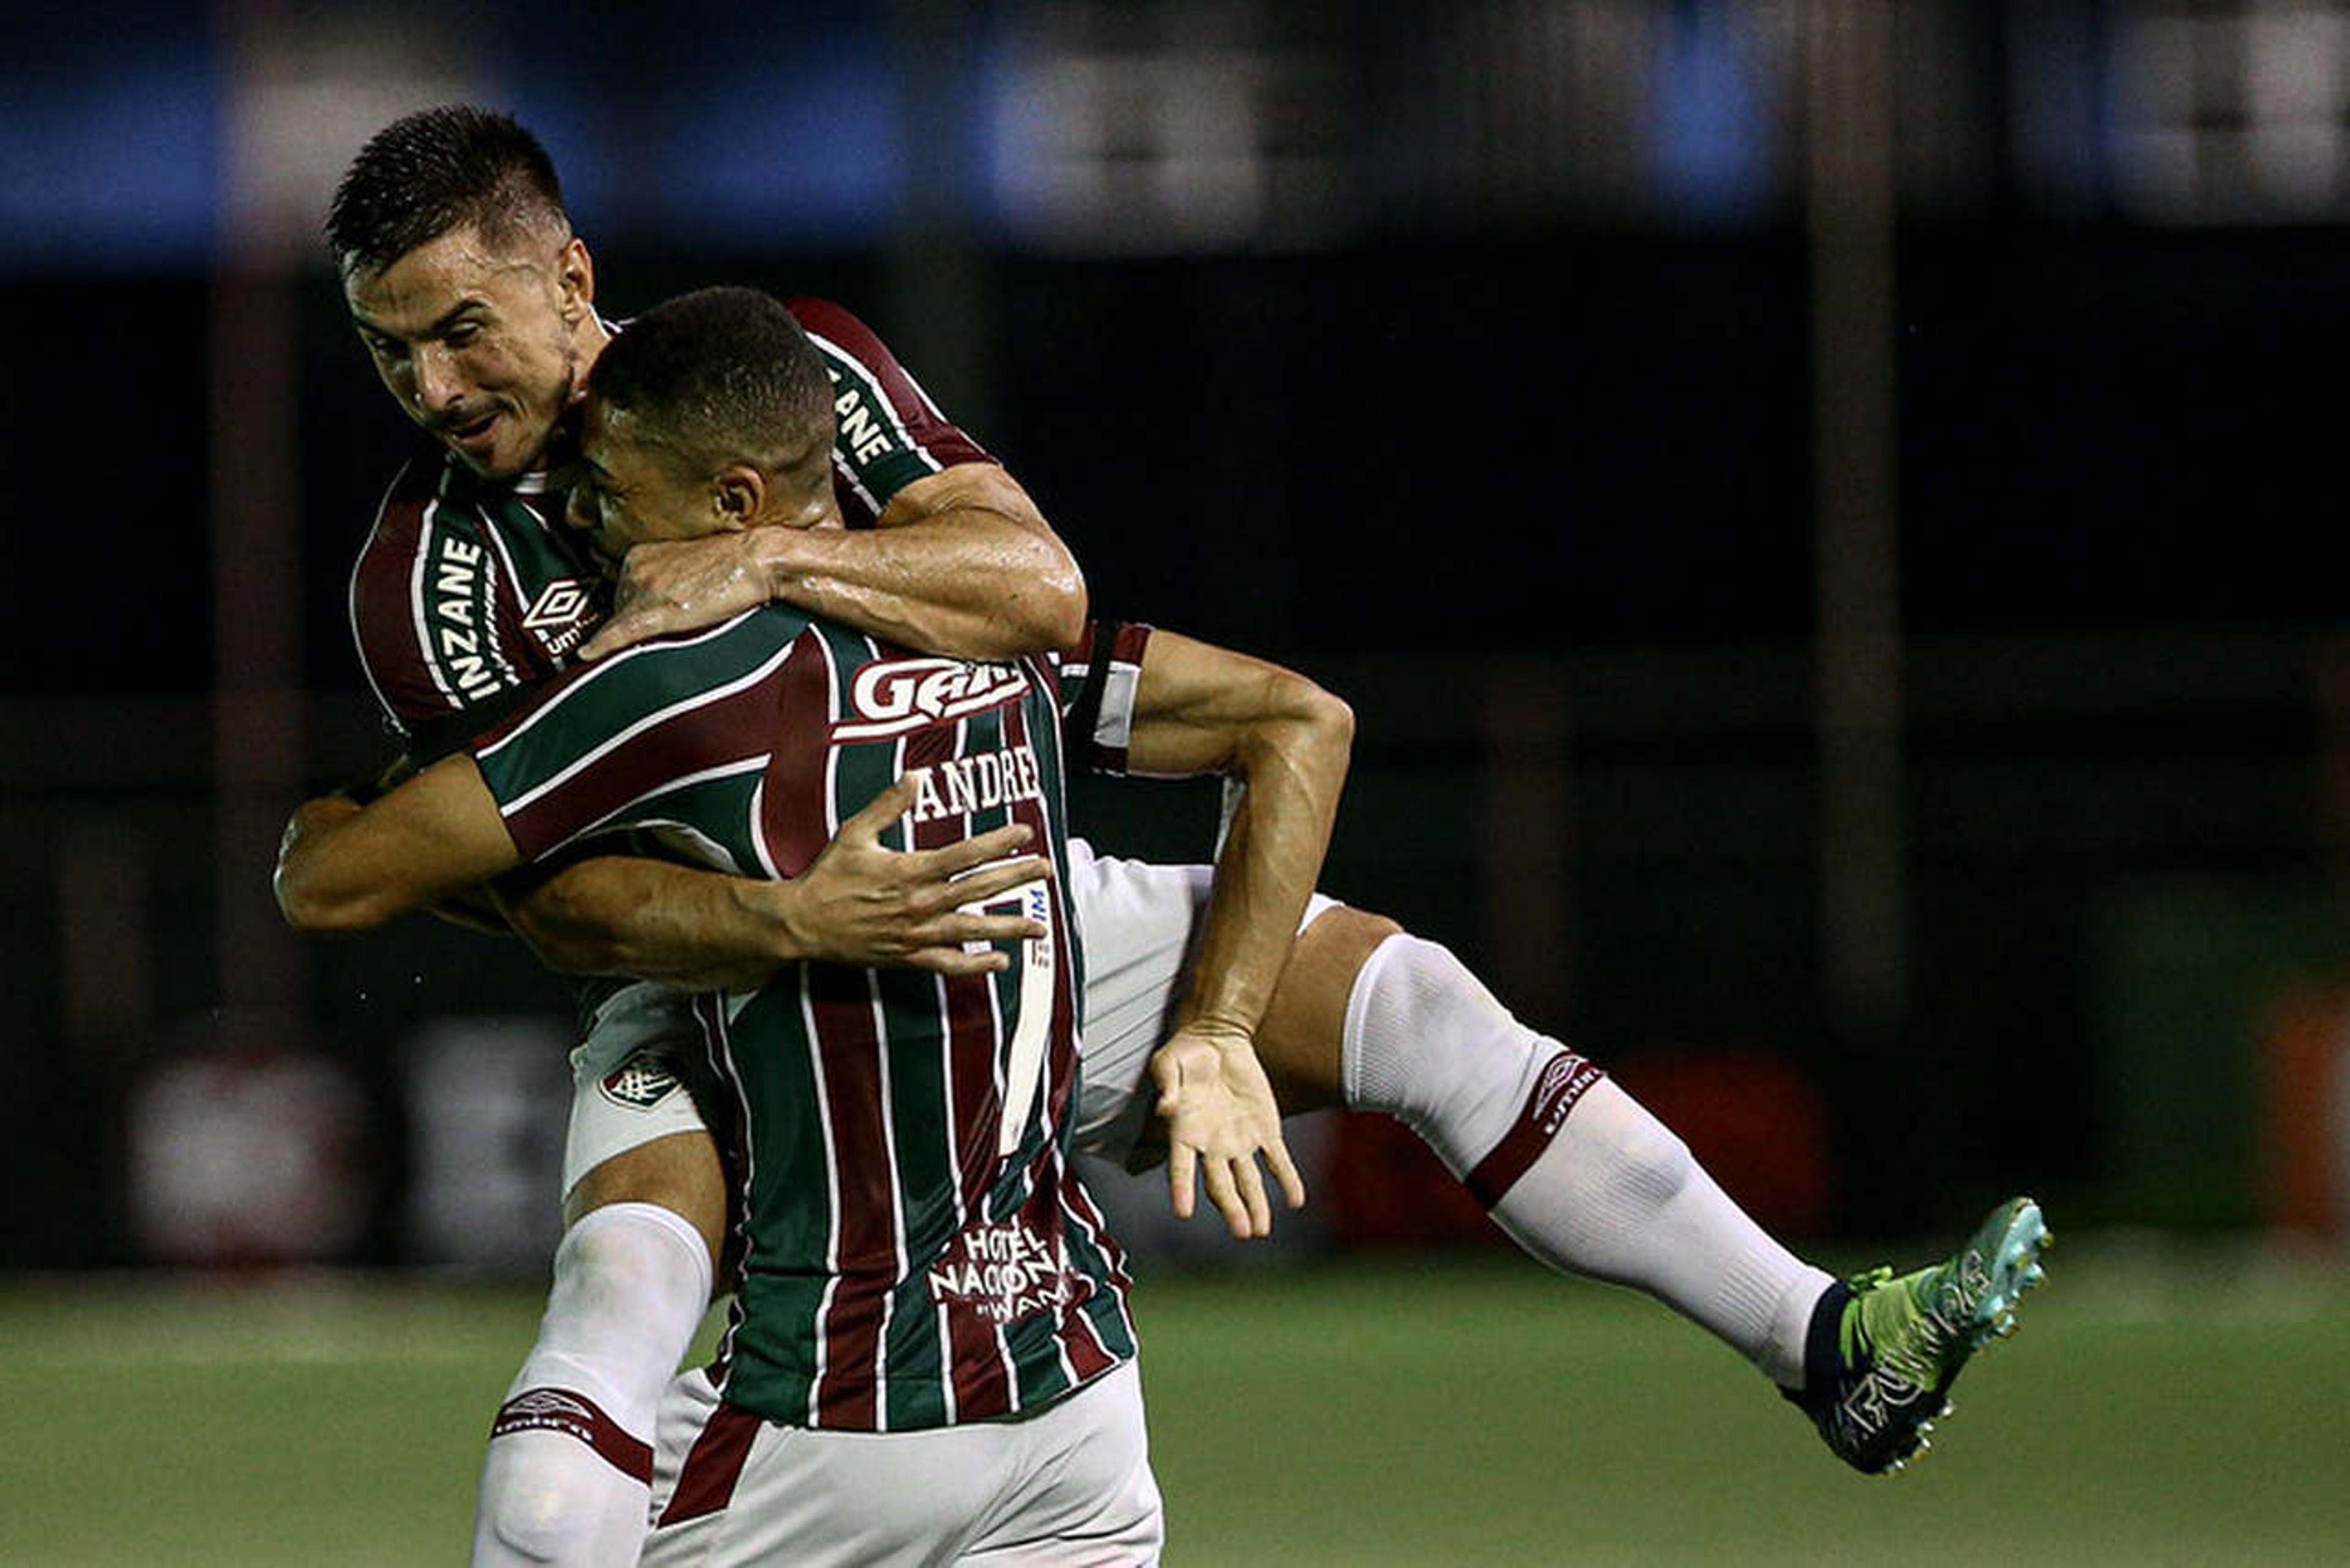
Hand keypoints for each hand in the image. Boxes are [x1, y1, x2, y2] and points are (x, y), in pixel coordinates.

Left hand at [580, 534, 767, 660]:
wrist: (757, 560)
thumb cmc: (732, 565)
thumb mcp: (687, 565)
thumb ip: (663, 580)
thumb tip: (657, 604)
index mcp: (640, 555)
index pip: (620, 593)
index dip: (633, 611)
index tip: (645, 620)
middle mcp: (635, 569)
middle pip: (619, 610)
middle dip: (636, 623)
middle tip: (671, 627)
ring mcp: (644, 590)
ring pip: (622, 624)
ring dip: (637, 636)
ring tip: (674, 634)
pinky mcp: (657, 611)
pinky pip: (621, 632)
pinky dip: (603, 644)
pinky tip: (588, 654)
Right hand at [779, 773, 1050, 975]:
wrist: (803, 922)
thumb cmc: (828, 876)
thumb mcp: (855, 832)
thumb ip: (889, 805)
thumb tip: (916, 777)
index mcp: (910, 871)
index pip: (965, 855)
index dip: (998, 843)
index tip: (1024, 833)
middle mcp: (920, 903)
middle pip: (979, 889)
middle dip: (1016, 878)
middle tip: (1045, 869)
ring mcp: (917, 933)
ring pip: (973, 930)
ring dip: (1009, 927)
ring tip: (1039, 924)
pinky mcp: (908, 956)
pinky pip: (949, 964)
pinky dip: (976, 966)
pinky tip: (1001, 962)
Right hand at [1147, 1022, 1305, 1239]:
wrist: (1218, 1039)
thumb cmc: (1186, 1054)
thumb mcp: (1168, 1063)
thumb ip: (1166, 1085)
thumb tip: (1165, 1107)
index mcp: (1184, 1133)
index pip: (1181, 1167)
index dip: (1181, 1189)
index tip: (1182, 1213)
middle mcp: (1212, 1146)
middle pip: (1221, 1183)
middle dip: (1231, 1208)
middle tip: (1241, 1232)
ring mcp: (1240, 1141)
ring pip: (1250, 1180)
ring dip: (1256, 1204)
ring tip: (1261, 1230)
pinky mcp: (1267, 1130)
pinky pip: (1278, 1160)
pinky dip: (1287, 1179)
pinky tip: (1296, 1200)